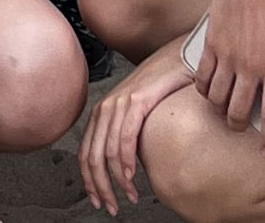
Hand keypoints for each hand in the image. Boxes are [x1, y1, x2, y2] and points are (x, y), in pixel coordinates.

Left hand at [78, 41, 193, 213]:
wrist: (177, 58)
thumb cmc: (162, 88)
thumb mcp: (137, 114)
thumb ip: (128, 135)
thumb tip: (129, 166)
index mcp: (102, 114)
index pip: (86, 154)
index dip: (90, 181)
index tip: (98, 200)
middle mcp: (105, 108)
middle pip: (93, 158)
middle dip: (101, 187)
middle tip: (111, 207)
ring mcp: (119, 104)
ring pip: (108, 152)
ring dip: (117, 181)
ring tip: (129, 196)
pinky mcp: (137, 101)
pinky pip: (126, 137)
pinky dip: (126, 160)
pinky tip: (132, 176)